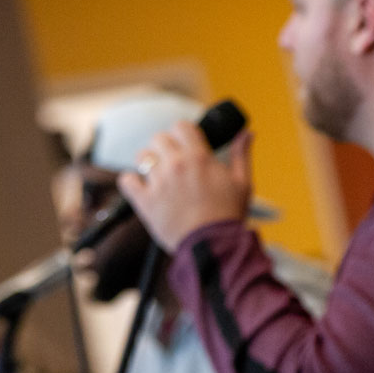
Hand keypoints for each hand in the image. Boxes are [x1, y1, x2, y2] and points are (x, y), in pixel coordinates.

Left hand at [118, 123, 253, 252]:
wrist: (213, 246)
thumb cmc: (229, 215)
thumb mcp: (243, 182)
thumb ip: (242, 154)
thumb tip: (247, 134)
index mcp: (199, 157)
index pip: (181, 126)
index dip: (184, 133)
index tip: (187, 144)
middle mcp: (176, 165)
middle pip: (159, 138)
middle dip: (166, 146)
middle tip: (174, 161)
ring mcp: (158, 182)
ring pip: (142, 156)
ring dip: (149, 162)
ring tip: (159, 175)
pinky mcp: (144, 201)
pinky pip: (126, 181)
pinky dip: (131, 182)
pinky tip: (142, 188)